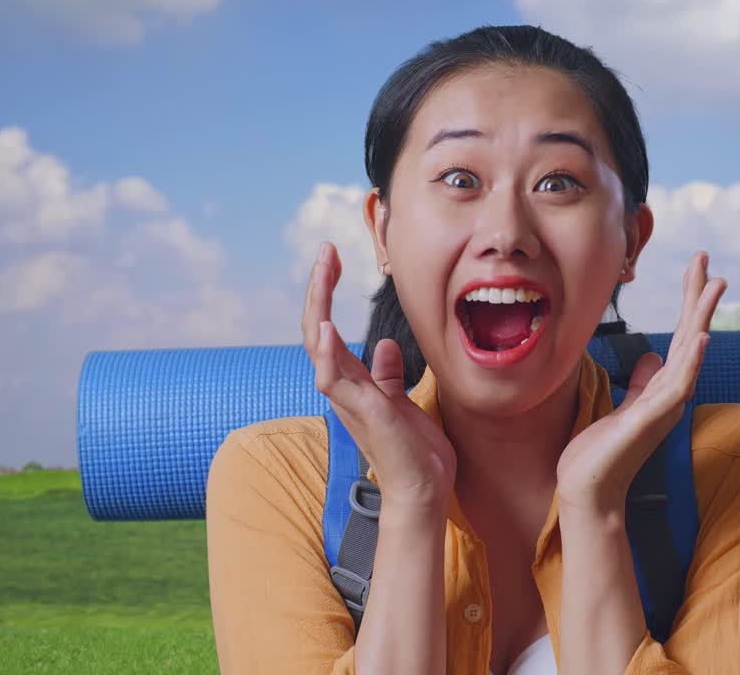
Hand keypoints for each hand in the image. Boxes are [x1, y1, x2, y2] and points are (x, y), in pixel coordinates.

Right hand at [302, 242, 456, 512]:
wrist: (424, 489)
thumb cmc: (414, 451)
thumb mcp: (401, 401)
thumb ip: (388, 375)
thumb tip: (384, 346)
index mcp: (351, 382)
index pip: (327, 328)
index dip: (326, 293)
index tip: (332, 259)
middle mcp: (343, 387)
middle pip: (316, 327)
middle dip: (319, 288)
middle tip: (326, 251)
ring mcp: (348, 399)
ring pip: (318, 345)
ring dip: (319, 306)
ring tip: (323, 271)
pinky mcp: (363, 412)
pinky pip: (333, 378)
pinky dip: (327, 352)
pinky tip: (327, 326)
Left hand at [556, 251, 725, 514]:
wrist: (587, 492)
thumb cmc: (599, 454)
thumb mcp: (620, 407)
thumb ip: (640, 384)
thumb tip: (652, 356)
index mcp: (661, 388)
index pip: (682, 336)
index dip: (689, 302)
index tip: (698, 269)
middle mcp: (670, 394)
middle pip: (692, 335)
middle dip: (698, 296)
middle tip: (707, 259)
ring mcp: (665, 407)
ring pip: (692, 352)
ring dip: (703, 318)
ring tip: (715, 284)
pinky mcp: (652, 420)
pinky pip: (678, 385)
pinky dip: (692, 361)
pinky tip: (702, 338)